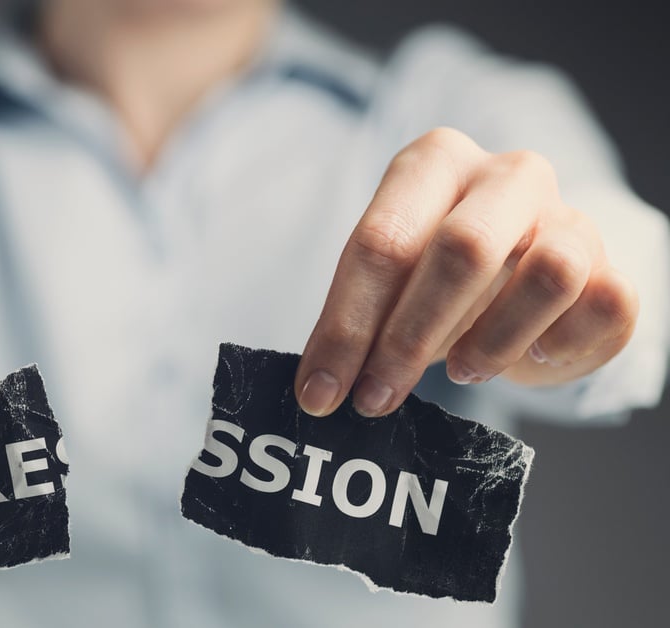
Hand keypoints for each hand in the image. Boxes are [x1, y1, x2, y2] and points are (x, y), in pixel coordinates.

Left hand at [294, 127, 638, 417]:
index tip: (319, 390)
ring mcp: (567, 215)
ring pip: (548, 275)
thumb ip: (354, 323)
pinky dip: (560, 344)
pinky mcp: (612, 262)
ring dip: (493, 341)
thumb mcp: (387, 286)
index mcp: (434, 163)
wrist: (519, 276)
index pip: (383, 240)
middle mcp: (507, 175)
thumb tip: (318, 388)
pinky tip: (531, 355)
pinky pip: (606, 304)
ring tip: (463, 370)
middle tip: (375, 397)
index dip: (347, 324)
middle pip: (463, 249)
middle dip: (408, 337)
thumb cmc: (436, 279)